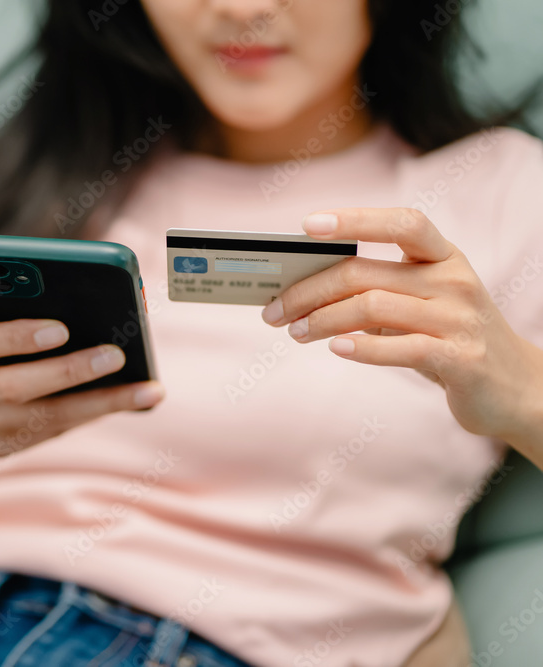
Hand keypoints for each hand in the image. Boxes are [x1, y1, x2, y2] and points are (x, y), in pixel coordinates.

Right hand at [0, 302, 164, 458]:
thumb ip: (14, 305)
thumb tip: (80, 296)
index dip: (18, 337)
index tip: (62, 328)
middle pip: (14, 387)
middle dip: (69, 372)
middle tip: (117, 355)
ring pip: (40, 420)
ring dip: (98, 404)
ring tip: (146, 390)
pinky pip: (46, 435)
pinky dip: (88, 417)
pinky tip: (126, 403)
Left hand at [261, 207, 542, 444]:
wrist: (516, 388)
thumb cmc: (449, 338)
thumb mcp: (419, 304)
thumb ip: (375, 289)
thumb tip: (302, 288)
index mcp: (443, 257)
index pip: (401, 222)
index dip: (354, 219)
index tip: (307, 225)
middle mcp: (454, 280)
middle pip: (363, 272)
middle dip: (308, 290)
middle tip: (274, 310)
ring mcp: (459, 319)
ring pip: (371, 306)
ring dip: (321, 320)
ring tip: (295, 332)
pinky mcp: (460, 358)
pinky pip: (400, 348)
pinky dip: (361, 347)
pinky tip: (335, 348)